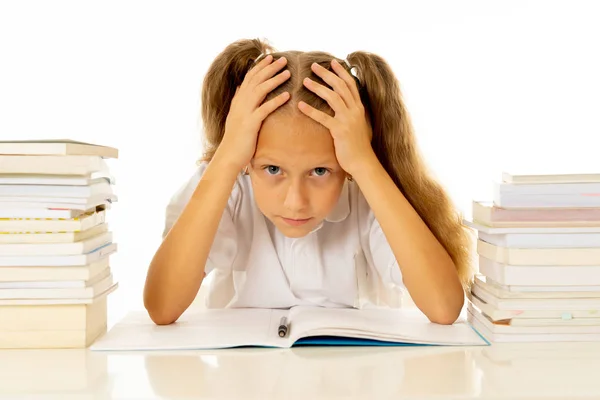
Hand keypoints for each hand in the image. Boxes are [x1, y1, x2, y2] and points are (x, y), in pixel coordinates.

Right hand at [219, 54, 290, 169]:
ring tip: (288, 72)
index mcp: (238, 100)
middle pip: (256, 79)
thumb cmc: (236, 138)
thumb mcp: (235, 116)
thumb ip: (238, 100)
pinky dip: (276, 100)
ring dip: (274, 80)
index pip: (249, 77)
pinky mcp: (251, 123)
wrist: (229, 155)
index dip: (260, 66)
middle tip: (283, 59)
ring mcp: (244, 112)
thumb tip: (240, 87)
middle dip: (270, 68)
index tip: (271, 57)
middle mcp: (240, 103)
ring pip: (260, 90)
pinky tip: (287, 95)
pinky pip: (265, 109)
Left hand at [298, 59, 373, 175]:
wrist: (362, 161)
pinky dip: (311, 110)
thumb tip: (341, 105)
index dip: (341, 71)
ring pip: (333, 97)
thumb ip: (350, 113)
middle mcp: (355, 110)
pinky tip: (300, 105)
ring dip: (318, 87)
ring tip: (305, 81)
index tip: (332, 62)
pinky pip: (323, 118)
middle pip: (340, 86)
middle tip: (313, 66)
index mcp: (358, 107)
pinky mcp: (340, 131)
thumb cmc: (356, 145)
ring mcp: (348, 120)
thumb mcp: (356, 124)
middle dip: (327, 74)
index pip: (350, 84)